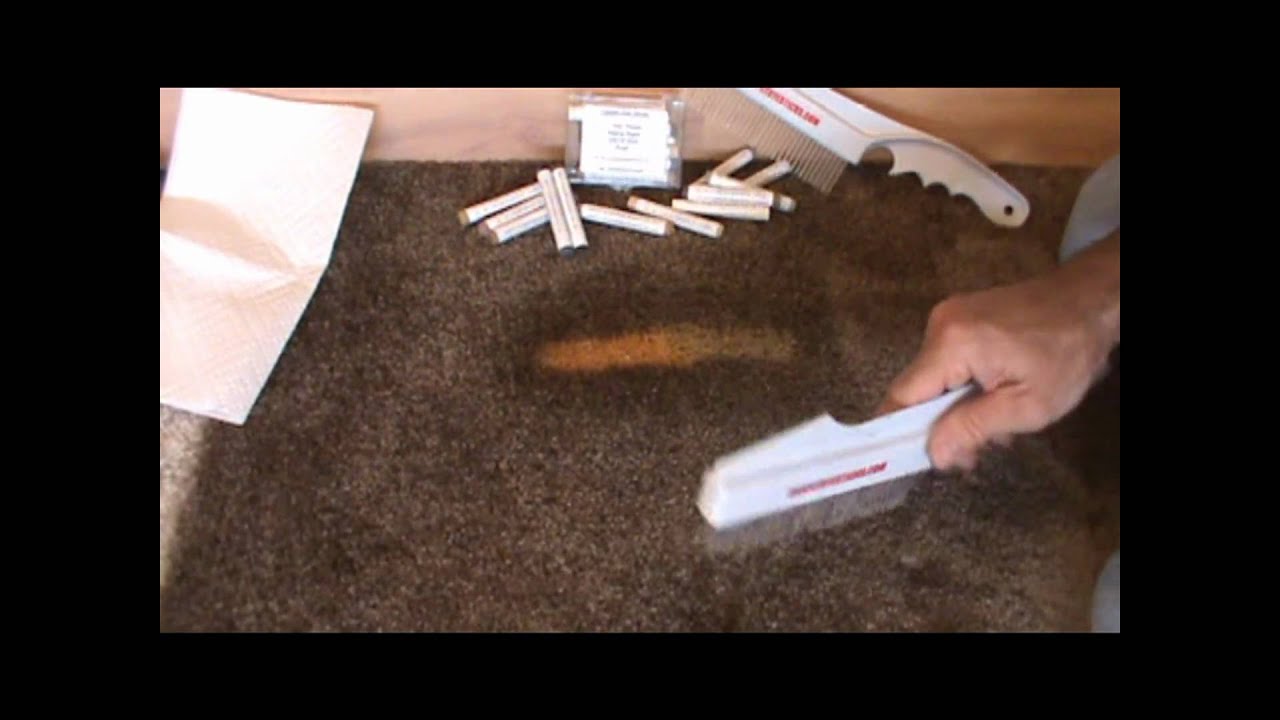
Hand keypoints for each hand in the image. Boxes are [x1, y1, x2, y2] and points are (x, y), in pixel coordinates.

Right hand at [878, 233, 1119, 470]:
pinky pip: (946, 363)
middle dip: (940, 426)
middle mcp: (939, 325)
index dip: (899, 432)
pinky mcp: (958, 317)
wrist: (1090, 301)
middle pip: (916, 390)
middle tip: (973, 455)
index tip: (911, 462)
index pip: (902, 396)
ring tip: (995, 426)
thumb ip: (974, 428)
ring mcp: (947, 317)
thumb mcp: (1028, 405)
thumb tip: (934, 453)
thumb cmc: (1068, 353)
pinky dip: (962, 387)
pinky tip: (993, 398)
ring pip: (932, 379)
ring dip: (955, 409)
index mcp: (951, 344)